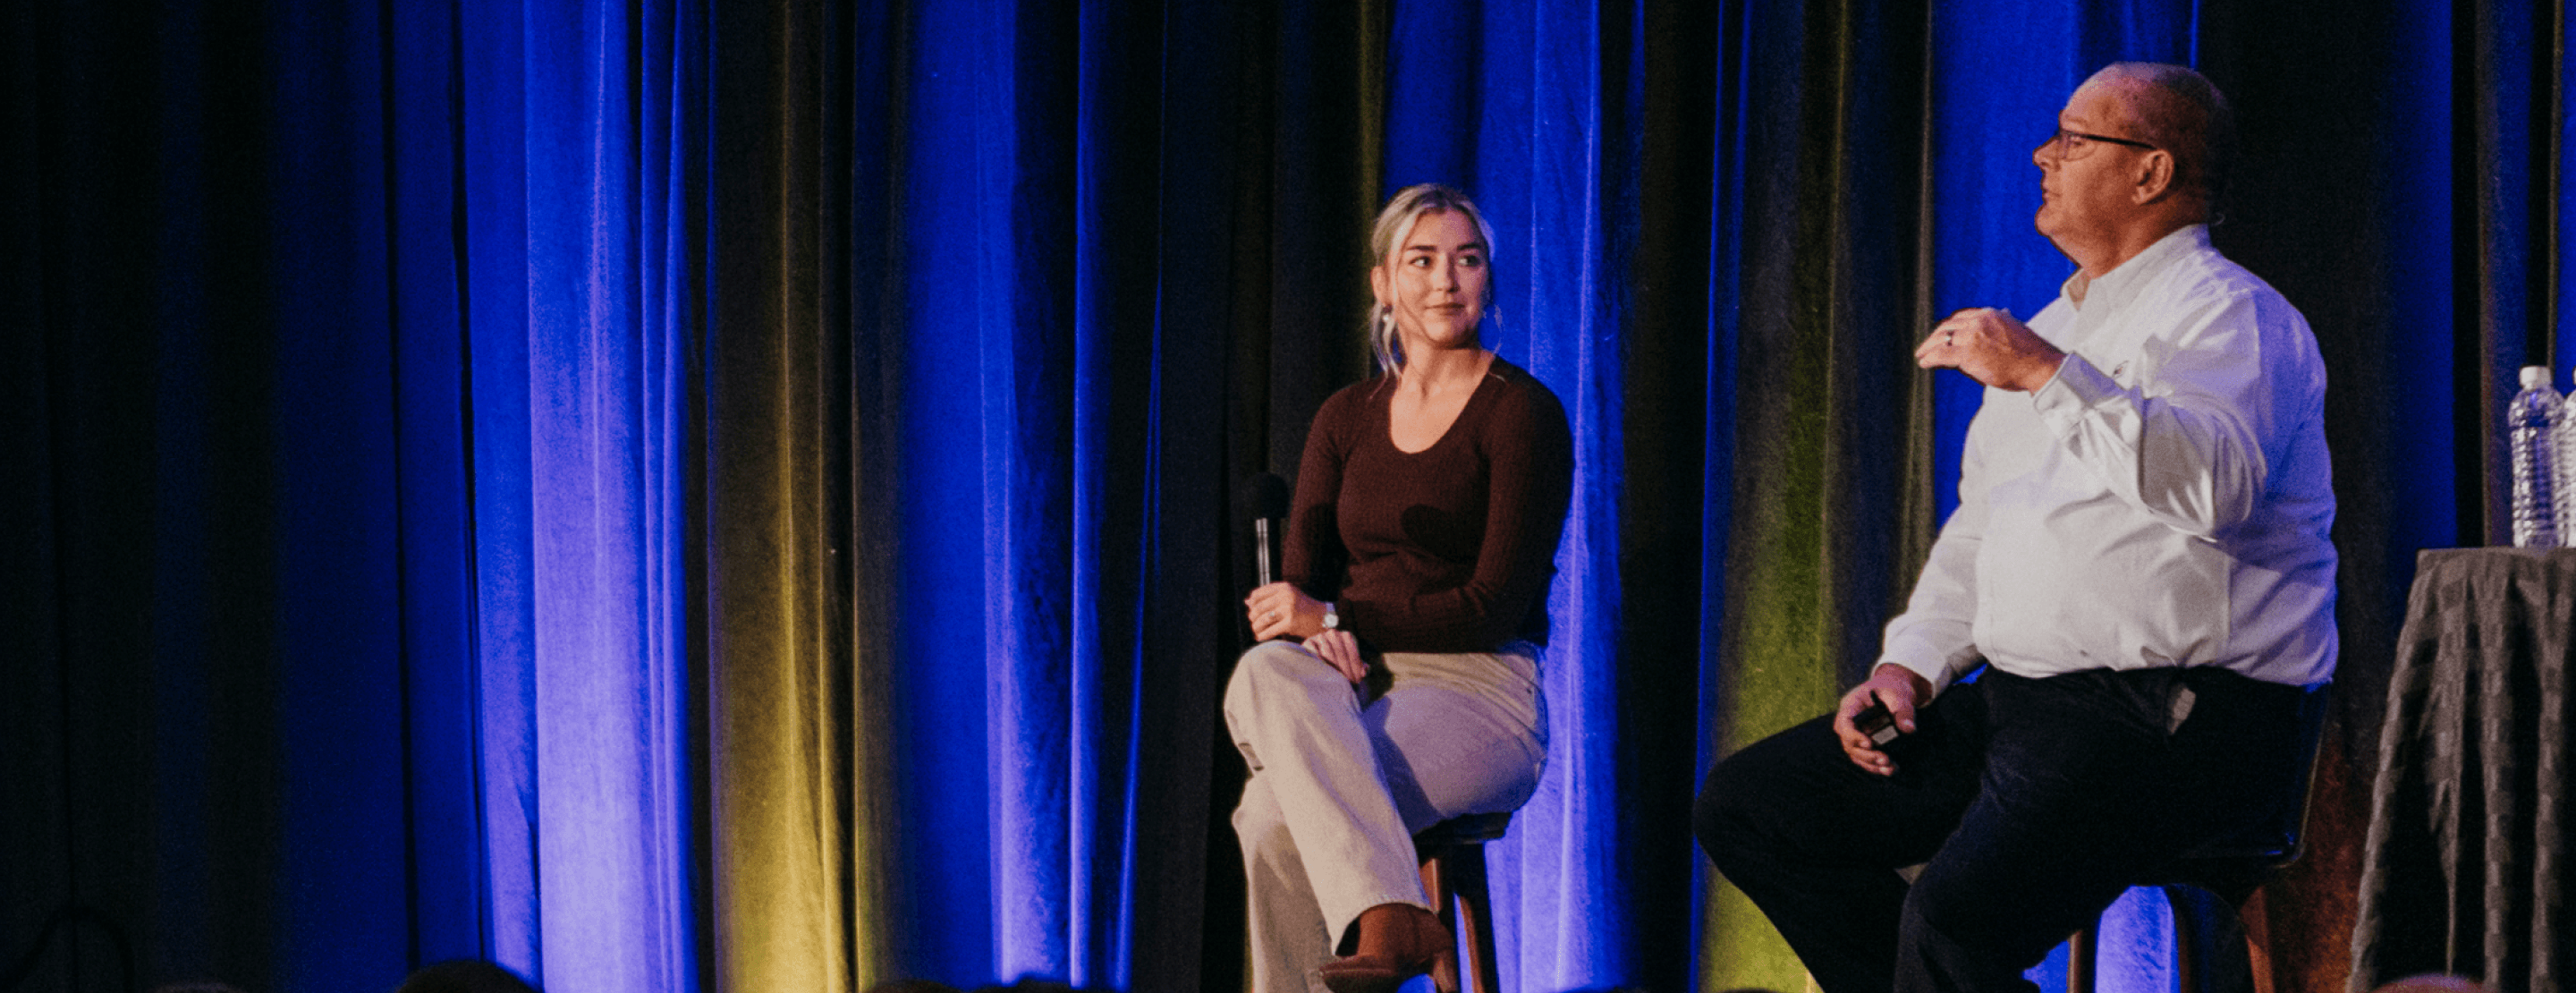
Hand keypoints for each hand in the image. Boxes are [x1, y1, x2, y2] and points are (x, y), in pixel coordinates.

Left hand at [1244, 581, 1326, 641]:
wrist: (1322, 617)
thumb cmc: (1303, 607)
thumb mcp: (1287, 596)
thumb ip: (1269, 597)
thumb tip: (1247, 601)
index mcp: (1284, 587)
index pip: (1258, 594)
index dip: (1252, 603)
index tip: (1252, 610)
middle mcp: (1285, 596)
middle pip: (1258, 607)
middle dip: (1252, 617)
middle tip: (1254, 622)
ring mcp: (1288, 609)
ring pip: (1262, 620)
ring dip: (1256, 627)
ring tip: (1257, 630)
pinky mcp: (1290, 623)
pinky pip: (1270, 631)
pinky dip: (1262, 635)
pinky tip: (1260, 637)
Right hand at [1304, 629, 1366, 683]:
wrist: (1314, 663)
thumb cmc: (1336, 665)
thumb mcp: (1349, 665)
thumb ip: (1358, 667)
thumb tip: (1365, 671)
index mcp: (1345, 636)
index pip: (1352, 651)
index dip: (1355, 667)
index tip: (1357, 680)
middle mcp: (1333, 634)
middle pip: (1341, 652)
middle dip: (1345, 669)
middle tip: (1347, 684)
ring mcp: (1319, 637)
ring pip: (1327, 651)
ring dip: (1333, 667)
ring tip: (1336, 681)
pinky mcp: (1308, 643)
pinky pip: (1313, 650)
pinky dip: (1317, 660)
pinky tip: (1321, 671)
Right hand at [1833, 664, 1932, 774]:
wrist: (1895, 690)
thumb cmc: (1893, 688)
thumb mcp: (1900, 694)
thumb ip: (1904, 710)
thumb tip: (1908, 729)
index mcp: (1852, 704)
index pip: (1844, 722)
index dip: (1853, 735)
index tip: (1869, 743)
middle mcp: (1850, 721)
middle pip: (1848, 742)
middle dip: (1865, 754)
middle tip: (1884, 759)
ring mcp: (1856, 733)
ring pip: (1855, 754)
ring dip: (1870, 763)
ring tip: (1888, 768)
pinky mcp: (1865, 742)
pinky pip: (1865, 758)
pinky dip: (1875, 766)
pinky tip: (1890, 769)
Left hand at [1917, 307, 2065, 391]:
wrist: (2039, 365)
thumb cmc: (2030, 353)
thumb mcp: (2014, 329)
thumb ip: (2002, 322)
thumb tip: (2003, 313)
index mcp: (1990, 314)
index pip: (1961, 316)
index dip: (1949, 326)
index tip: (1942, 332)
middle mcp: (1979, 321)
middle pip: (1948, 326)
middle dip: (1936, 336)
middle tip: (1927, 345)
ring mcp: (1972, 336)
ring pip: (1941, 339)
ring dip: (1928, 347)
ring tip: (1921, 354)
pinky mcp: (1967, 354)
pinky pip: (1941, 354)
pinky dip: (1930, 358)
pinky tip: (1924, 362)